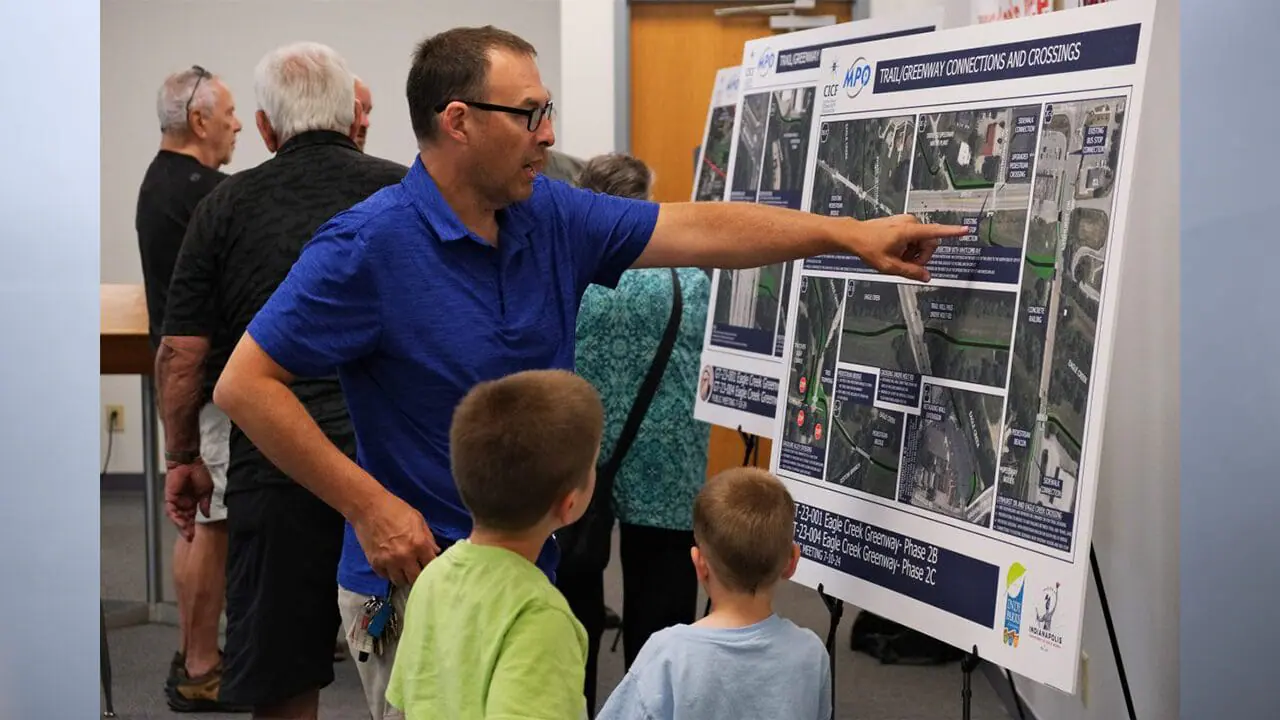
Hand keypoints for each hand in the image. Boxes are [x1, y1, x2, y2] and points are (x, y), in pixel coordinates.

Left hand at [165, 460, 212, 540]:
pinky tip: (182, 524)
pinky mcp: (170, 497)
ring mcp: (177, 500)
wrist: (190, 460)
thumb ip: (206, 503)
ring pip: (178, 517)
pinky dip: (176, 518)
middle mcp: (185, 502)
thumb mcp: (207, 490)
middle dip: (188, 529)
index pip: (195, 517)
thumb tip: (207, 514)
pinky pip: (171, 511)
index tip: (199, 535)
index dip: (196, 526)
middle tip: (192, 538)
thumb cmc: (200, 471)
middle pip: (185, 519)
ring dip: (182, 526)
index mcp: (195, 500)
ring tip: (188, 534)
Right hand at [351, 490, 440, 586]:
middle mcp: (405, 556)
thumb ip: (428, 538)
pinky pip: (385, 576)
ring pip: (400, 581)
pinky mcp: (375, 563)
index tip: (432, 567)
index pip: (431, 566)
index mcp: (419, 543)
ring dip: (404, 577)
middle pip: (416, 578)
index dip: (433, 567)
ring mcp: (388, 561)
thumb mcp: (418, 519)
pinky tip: (392, 566)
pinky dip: (389, 573)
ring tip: (405, 570)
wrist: (368, 507)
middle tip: (418, 570)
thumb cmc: (394, 509)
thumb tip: (435, 552)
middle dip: (419, 575)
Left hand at [846, 214, 968, 282]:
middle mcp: (910, 223)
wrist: (854, 235)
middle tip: (906, 264)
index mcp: (909, 231)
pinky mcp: (903, 223)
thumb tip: (927, 277)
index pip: (935, 232)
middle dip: (921, 256)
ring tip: (897, 257)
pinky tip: (896, 251)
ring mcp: (906, 222)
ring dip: (914, 252)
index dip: (952, 232)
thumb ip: (910, 272)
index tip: (966, 229)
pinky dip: (908, 247)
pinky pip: (914, 237)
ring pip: (921, 242)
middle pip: (929, 243)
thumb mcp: (889, 266)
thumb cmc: (868, 247)